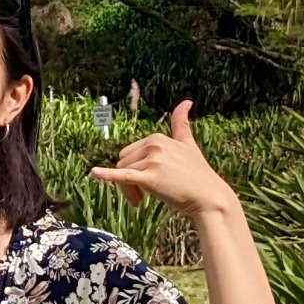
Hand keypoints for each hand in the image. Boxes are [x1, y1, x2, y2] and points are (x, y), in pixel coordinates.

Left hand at [91, 101, 237, 218]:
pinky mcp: (150, 178)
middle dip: (128, 182)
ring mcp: (152, 160)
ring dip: (129, 191)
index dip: (133, 170)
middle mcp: (154, 145)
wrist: (209, 197)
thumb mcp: (188, 144)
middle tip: (142, 198)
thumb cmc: (198, 174)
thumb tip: (186, 101)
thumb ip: (181, 124)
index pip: (129, 154)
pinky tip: (94, 173)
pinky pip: (123, 176)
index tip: (144, 186)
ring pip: (123, 175)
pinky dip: (107, 175)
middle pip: (123, 163)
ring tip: (142, 202)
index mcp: (157, 137)